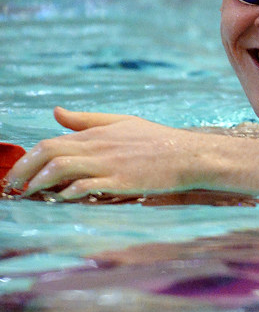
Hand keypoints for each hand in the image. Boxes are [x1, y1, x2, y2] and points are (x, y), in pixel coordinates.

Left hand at [7, 107, 199, 200]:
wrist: (188, 155)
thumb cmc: (157, 140)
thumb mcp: (120, 122)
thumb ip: (86, 120)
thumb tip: (56, 113)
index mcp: (96, 133)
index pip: (51, 142)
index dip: (29, 158)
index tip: (18, 172)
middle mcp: (97, 147)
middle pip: (49, 152)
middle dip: (24, 169)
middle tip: (11, 186)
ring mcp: (108, 165)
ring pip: (61, 167)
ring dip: (39, 181)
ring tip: (27, 194)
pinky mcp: (120, 182)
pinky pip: (86, 185)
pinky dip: (67, 192)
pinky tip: (60, 199)